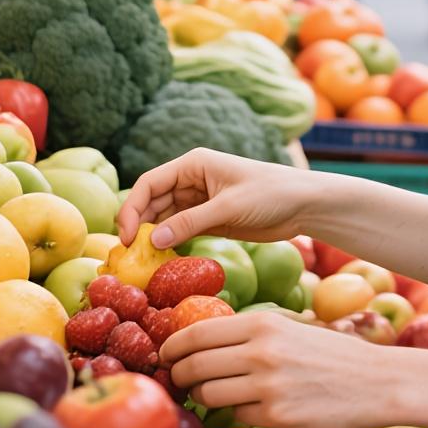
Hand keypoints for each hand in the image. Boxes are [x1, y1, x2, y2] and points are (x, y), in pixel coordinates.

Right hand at [116, 148, 318, 248]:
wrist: (302, 205)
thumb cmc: (270, 194)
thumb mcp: (229, 207)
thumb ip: (190, 222)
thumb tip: (152, 240)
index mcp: (193, 165)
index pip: (150, 183)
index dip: (132, 208)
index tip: (125, 237)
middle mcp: (191, 180)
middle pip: (152, 202)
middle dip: (138, 226)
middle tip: (128, 257)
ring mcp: (199, 201)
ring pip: (163, 219)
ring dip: (152, 238)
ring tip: (141, 263)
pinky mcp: (208, 219)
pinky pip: (179, 231)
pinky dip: (169, 244)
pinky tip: (162, 261)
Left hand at [164, 310, 399, 427]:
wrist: (374, 380)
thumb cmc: (329, 353)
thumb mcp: (290, 327)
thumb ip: (251, 332)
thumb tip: (202, 341)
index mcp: (264, 322)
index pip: (198, 333)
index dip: (173, 346)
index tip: (166, 355)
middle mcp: (262, 350)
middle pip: (195, 365)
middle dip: (178, 375)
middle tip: (177, 380)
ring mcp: (268, 385)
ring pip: (209, 393)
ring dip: (202, 396)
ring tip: (210, 393)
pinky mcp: (277, 415)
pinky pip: (235, 414)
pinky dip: (234, 411)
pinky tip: (246, 406)